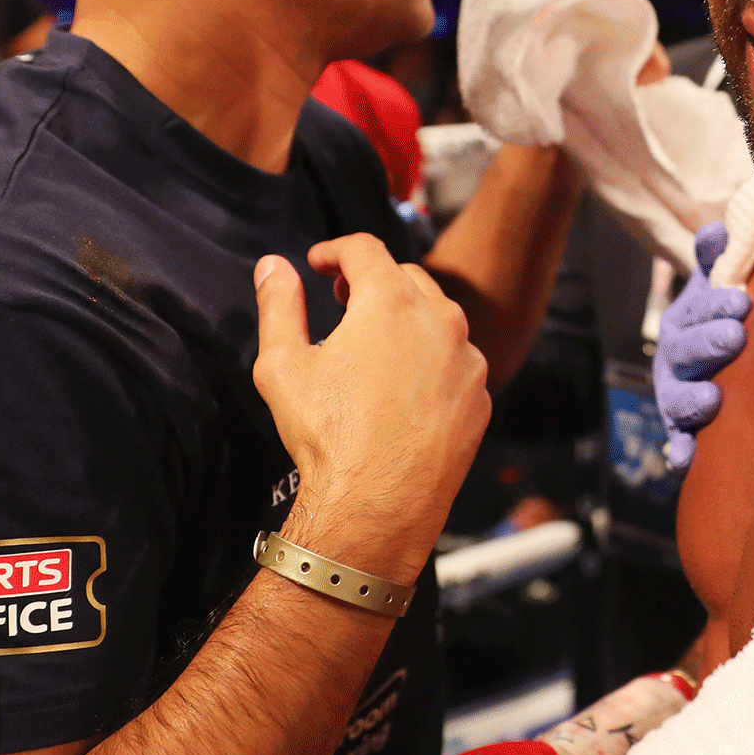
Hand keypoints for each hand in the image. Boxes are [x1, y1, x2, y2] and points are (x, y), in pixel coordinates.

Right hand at [253, 234, 489, 579]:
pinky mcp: (480, 396)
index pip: (364, 249)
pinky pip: (456, 361)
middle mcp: (440, 321)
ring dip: (406, 318)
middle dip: (371, 280)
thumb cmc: (328, 437)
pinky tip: (403, 385)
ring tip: (373, 343)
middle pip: (405, 277)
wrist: (378, 505)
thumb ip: (279, 305)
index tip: (319, 262)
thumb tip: (273, 266)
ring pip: (438, 318)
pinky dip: (431, 359)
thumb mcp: (283, 366)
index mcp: (390, 303)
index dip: (335, 249)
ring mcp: (468, 359)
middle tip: (341, 299)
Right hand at [653, 223, 750, 470]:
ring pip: (676, 398)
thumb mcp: (714, 283)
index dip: (715, 305)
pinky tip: (685, 459)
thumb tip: (719, 229)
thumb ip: (715, 258)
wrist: (707, 358)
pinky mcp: (682, 428)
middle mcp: (673, 358)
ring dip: (692, 399)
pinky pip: (677, 438)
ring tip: (711, 398)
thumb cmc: (718, 317)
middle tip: (735, 337)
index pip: (696, 311)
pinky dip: (679, 448)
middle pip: (685, 353)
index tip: (743, 301)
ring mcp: (675, 393)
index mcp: (682, 320)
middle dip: (708, 344)